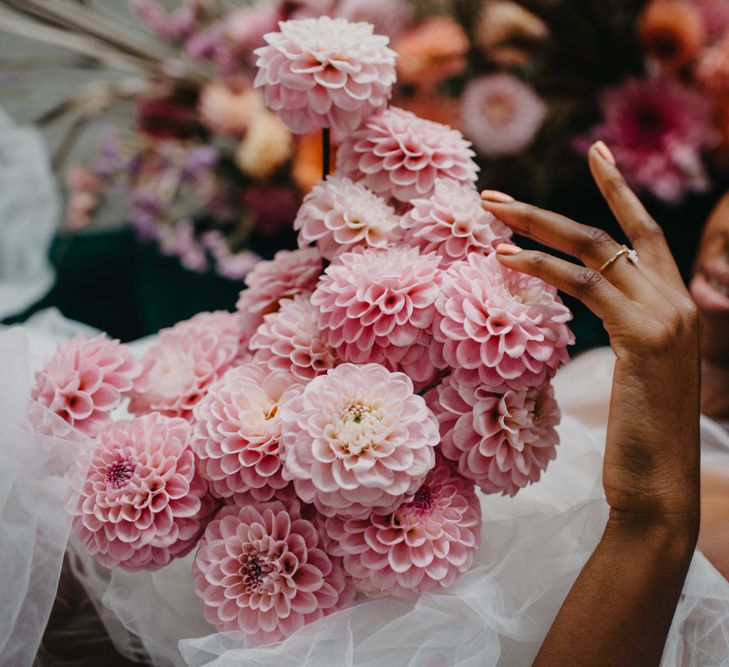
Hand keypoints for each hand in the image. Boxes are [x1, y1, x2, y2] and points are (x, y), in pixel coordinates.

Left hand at [481, 142, 700, 533]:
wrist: (660, 484)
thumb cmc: (639, 434)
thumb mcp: (636, 370)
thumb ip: (624, 327)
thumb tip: (588, 305)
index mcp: (675, 303)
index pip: (644, 232)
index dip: (619, 190)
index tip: (596, 152)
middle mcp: (677, 300)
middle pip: (611, 232)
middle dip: (549, 210)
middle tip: (495, 195)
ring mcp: (667, 315)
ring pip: (594, 250)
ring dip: (535, 227)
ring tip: (489, 214)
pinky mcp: (645, 336)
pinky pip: (585, 286)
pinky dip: (542, 268)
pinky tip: (505, 258)